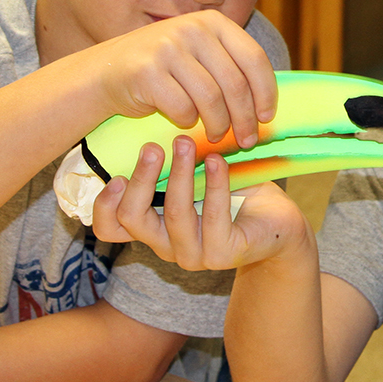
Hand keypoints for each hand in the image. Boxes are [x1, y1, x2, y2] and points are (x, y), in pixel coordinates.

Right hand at [88, 11, 277, 148]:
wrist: (106, 72)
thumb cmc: (163, 70)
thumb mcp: (199, 55)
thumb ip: (229, 67)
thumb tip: (267, 106)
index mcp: (213, 22)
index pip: (254, 58)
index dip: (265, 92)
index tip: (267, 117)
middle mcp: (192, 28)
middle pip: (235, 83)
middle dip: (245, 118)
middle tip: (248, 140)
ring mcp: (168, 47)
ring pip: (211, 99)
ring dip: (219, 126)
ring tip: (218, 136)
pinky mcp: (148, 71)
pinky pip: (183, 108)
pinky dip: (188, 122)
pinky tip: (184, 123)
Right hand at [91, 134, 311, 270]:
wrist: (277, 225)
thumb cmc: (233, 195)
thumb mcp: (195, 177)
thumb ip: (170, 163)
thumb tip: (149, 125)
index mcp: (154, 229)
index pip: (110, 228)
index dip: (104, 205)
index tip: (116, 173)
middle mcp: (168, 247)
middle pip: (133, 219)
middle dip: (141, 179)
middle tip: (152, 146)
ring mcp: (195, 255)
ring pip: (175, 214)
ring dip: (179, 174)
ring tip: (185, 143)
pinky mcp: (225, 253)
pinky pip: (214, 215)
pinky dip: (214, 184)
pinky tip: (216, 161)